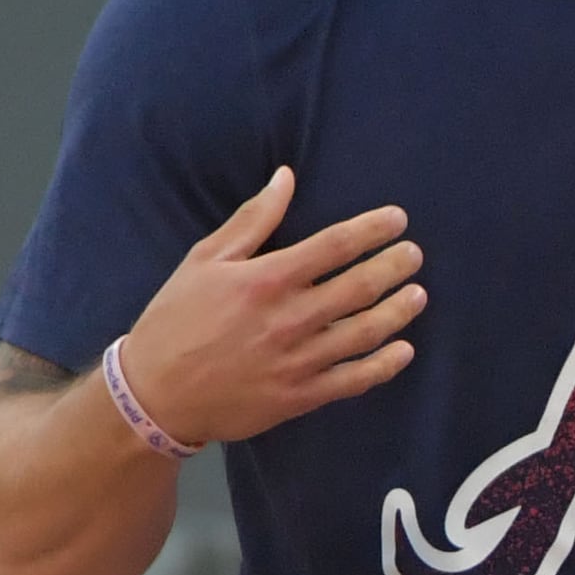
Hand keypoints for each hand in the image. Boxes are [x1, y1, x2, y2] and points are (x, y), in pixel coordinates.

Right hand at [122, 170, 425, 443]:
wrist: (156, 394)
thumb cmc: (176, 319)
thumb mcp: (205, 260)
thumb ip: (253, 220)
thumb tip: (286, 177)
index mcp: (267, 279)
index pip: (335, 246)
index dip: (373, 230)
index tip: (397, 220)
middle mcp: (290, 319)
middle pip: (360, 287)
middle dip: (394, 267)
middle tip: (414, 254)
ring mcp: (299, 360)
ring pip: (366, 333)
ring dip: (398, 312)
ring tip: (418, 294)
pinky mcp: (301, 396)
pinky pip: (354, 380)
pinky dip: (384, 365)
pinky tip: (403, 350)